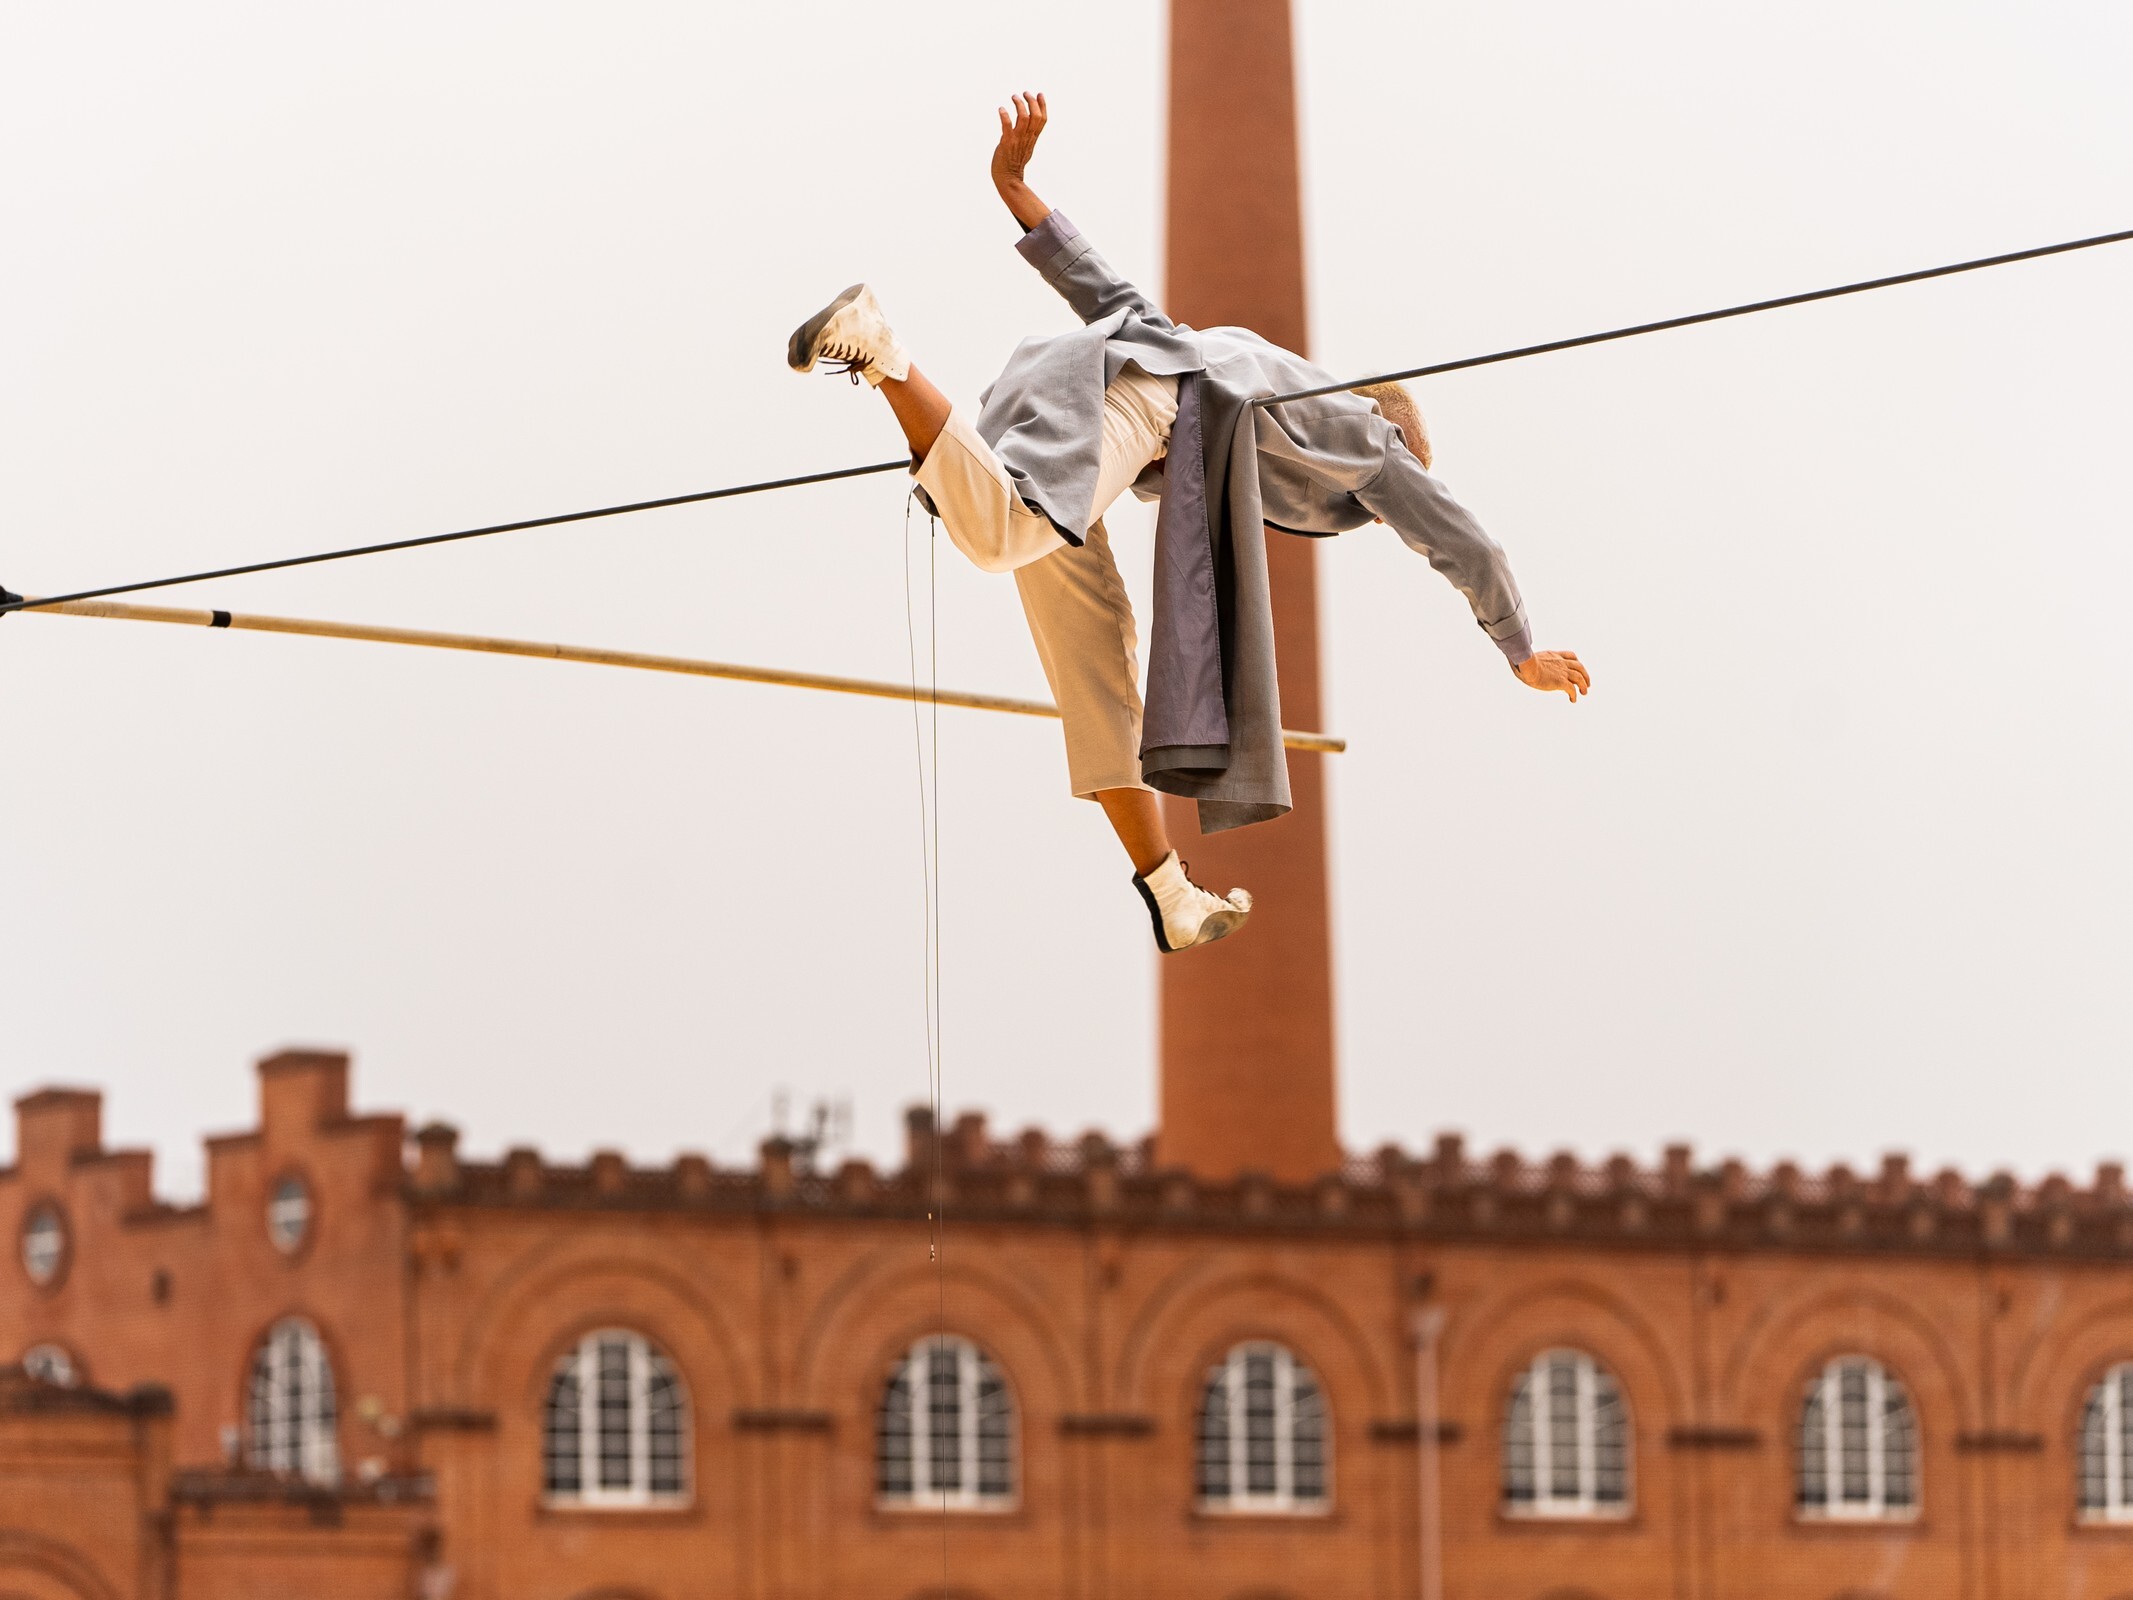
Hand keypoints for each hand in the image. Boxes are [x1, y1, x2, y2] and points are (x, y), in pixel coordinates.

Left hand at [991, 92, 1049, 227]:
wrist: (1007, 179)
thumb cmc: (1014, 163)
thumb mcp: (1025, 147)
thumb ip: (1027, 134)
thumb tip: (1025, 122)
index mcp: (1033, 139)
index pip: (1043, 120)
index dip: (1043, 105)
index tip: (1039, 94)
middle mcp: (1027, 138)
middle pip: (1036, 116)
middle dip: (1032, 101)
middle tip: (1024, 93)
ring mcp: (1017, 140)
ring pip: (1024, 118)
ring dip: (1019, 105)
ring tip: (1014, 97)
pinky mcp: (1006, 143)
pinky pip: (1007, 126)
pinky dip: (1005, 116)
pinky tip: (1001, 109)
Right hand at [1514, 650, 1589, 700]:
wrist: (1527, 665)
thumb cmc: (1522, 662)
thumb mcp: (1529, 657)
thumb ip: (1529, 660)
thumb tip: (1517, 662)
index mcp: (1554, 655)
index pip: (1570, 655)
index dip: (1576, 661)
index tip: (1577, 667)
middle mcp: (1561, 662)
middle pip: (1579, 666)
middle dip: (1585, 674)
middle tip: (1587, 683)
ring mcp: (1562, 672)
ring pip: (1579, 678)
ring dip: (1584, 685)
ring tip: (1584, 692)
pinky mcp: (1561, 682)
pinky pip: (1572, 689)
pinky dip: (1574, 695)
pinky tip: (1573, 700)